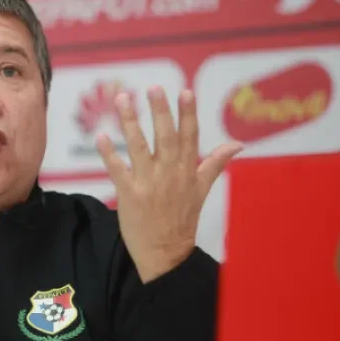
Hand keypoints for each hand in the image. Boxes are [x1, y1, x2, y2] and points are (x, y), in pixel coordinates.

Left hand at [96, 86, 242, 282]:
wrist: (166, 253)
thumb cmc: (182, 218)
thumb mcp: (203, 190)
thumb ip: (216, 163)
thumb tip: (238, 144)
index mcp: (188, 170)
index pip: (190, 136)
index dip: (188, 114)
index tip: (185, 91)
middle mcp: (170, 174)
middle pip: (166, 137)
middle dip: (160, 111)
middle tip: (153, 87)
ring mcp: (149, 183)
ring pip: (139, 147)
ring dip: (130, 122)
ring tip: (122, 99)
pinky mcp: (129, 194)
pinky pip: (117, 169)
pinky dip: (109, 153)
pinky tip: (101, 136)